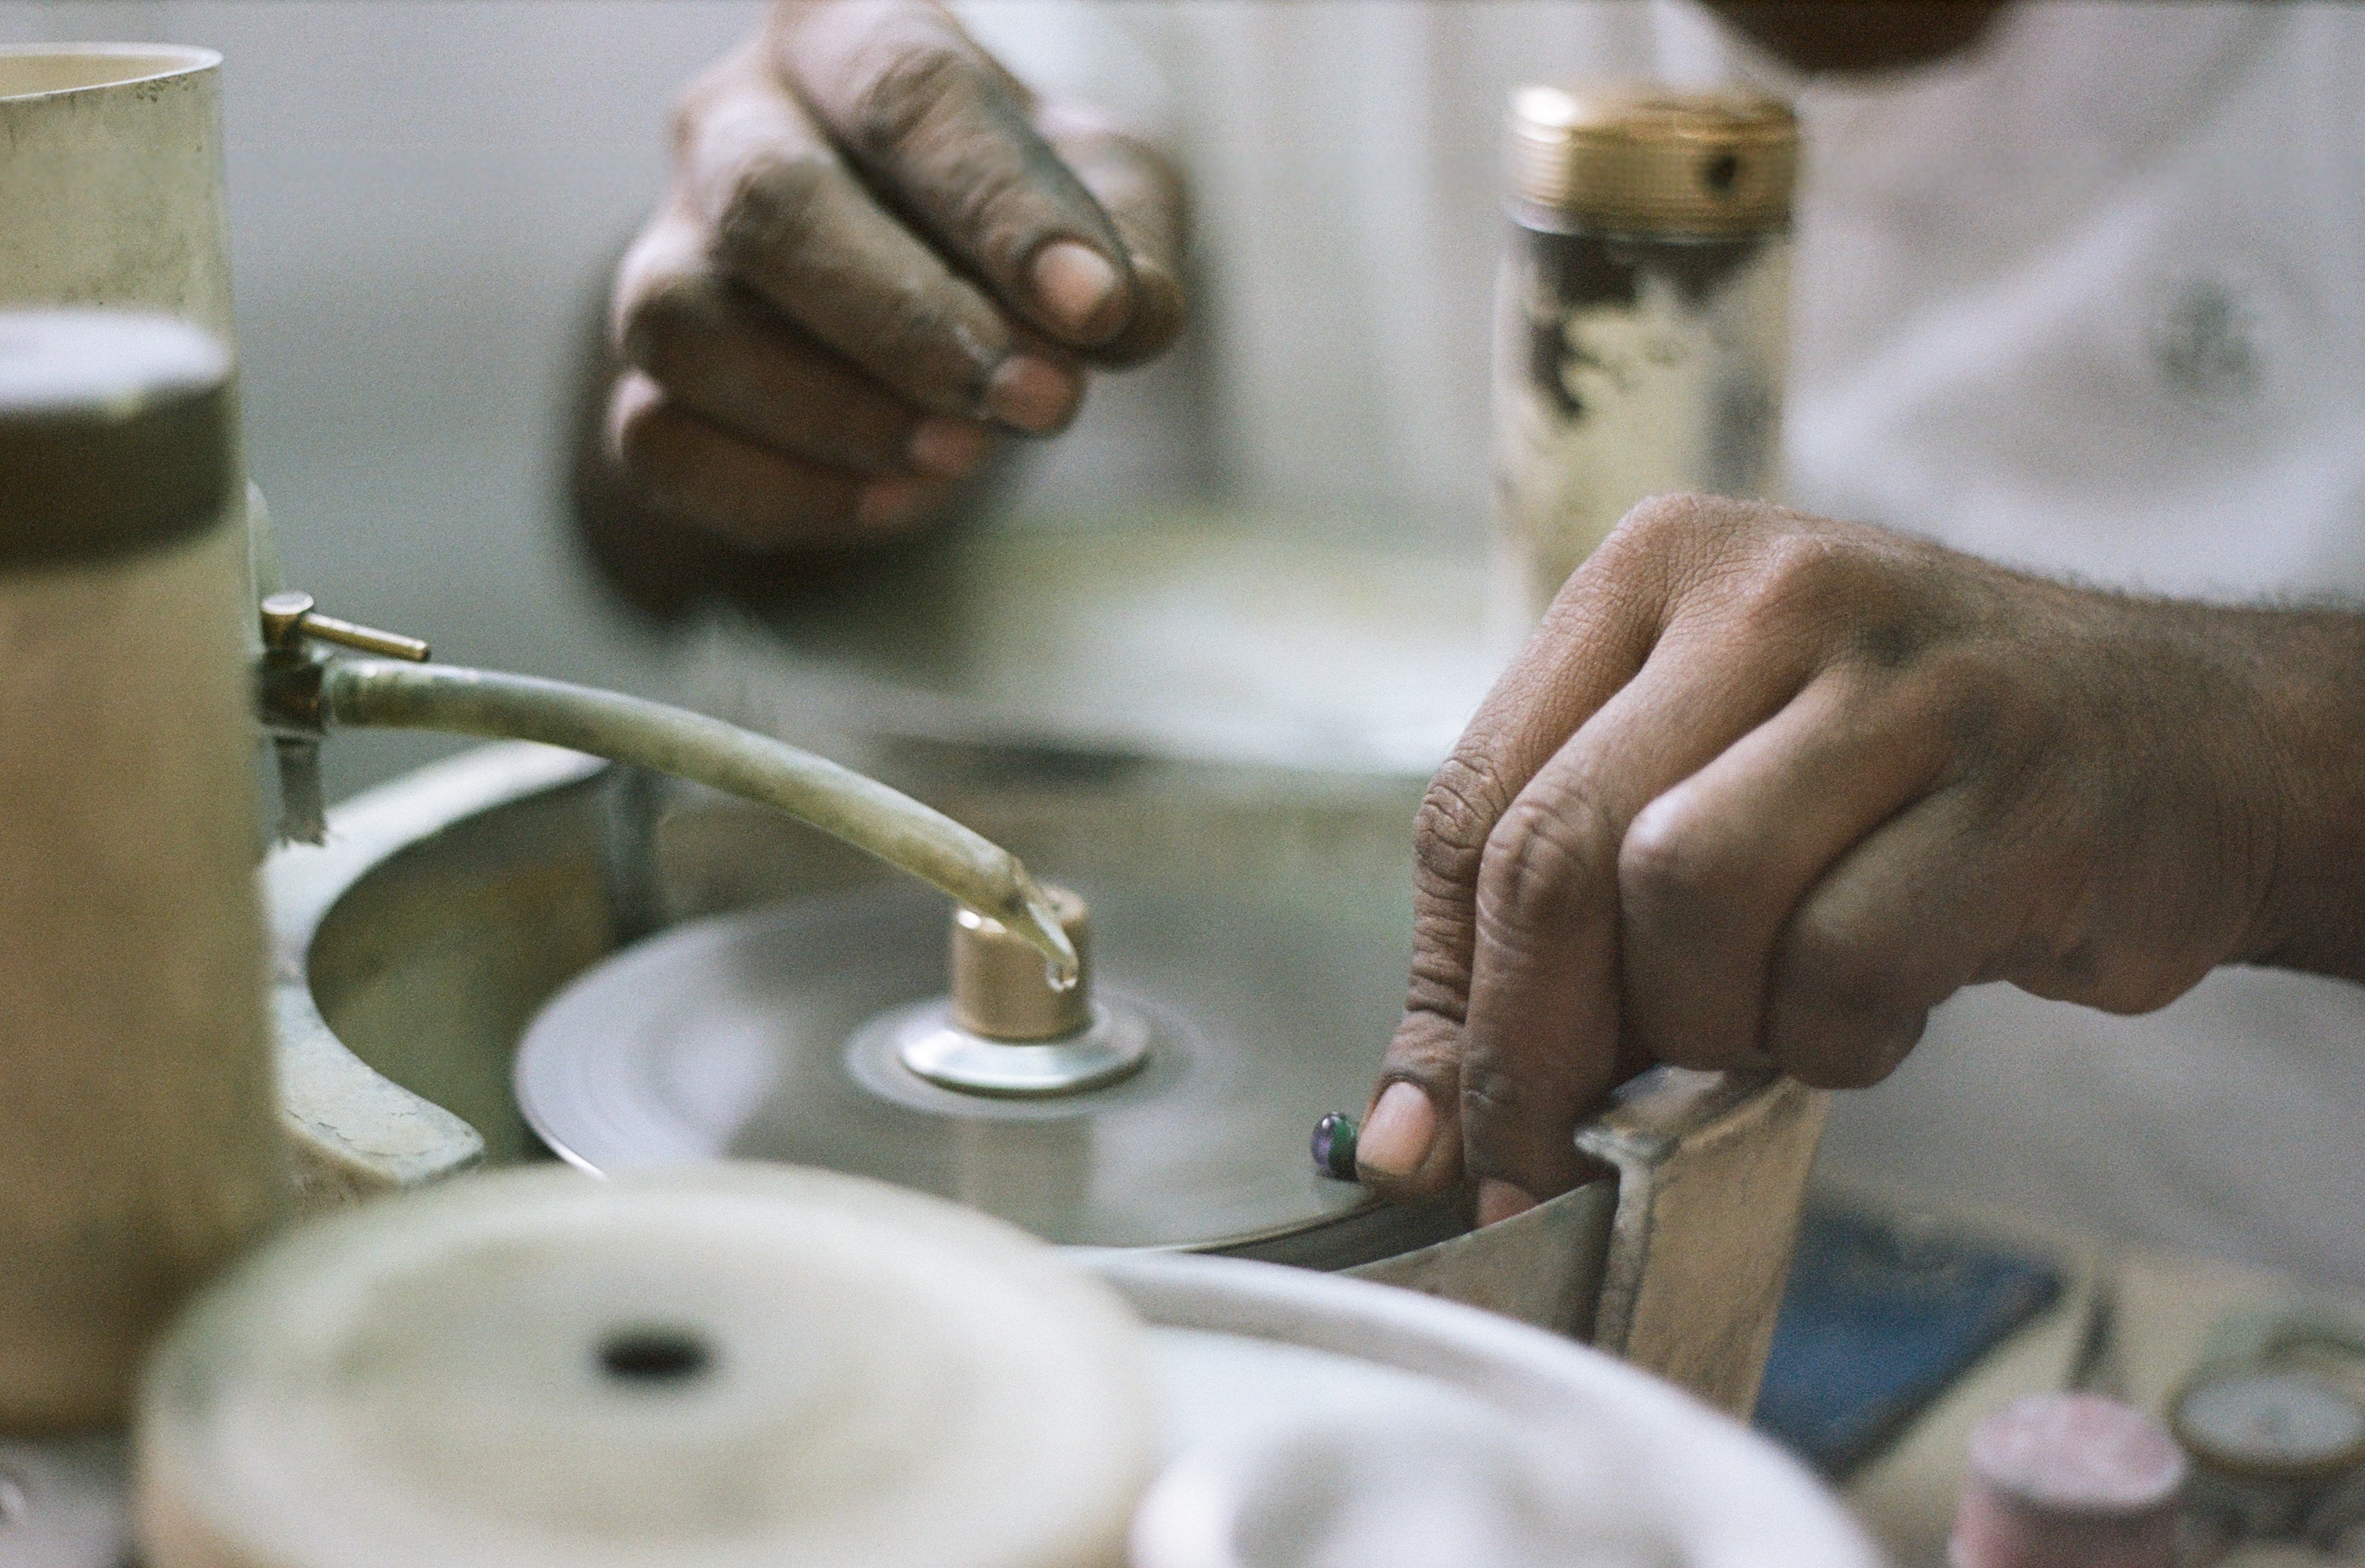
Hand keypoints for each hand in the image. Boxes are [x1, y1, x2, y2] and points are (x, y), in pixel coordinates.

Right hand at [594, 0, 1185, 553]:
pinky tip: (894, 499)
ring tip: (966, 455)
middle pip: (771, 204)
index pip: (908, 91)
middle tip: (1041, 403)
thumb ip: (1131, 243)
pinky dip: (783, 495)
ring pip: (685, 327)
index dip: (1002, 208)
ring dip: (838, 414)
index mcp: (848, 32)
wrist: (928, 300)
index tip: (1094, 308)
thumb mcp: (1108, 200)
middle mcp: (730, 124)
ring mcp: (666, 254)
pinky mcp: (640, 384)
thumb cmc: (1018, 222)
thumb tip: (1126, 314)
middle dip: (911, 323)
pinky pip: (660, 444)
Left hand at [1356, 495, 2303, 1221]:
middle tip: (1546, 1161)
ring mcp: (1904, 679)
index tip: (1437, 1127)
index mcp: (1659, 568)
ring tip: (1758, 1032)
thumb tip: (1410, 1134)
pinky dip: (1829, 1045)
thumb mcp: (1710, 791)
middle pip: (1556, 852)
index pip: (1476, 803)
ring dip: (1698, 1029)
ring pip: (1686, 898)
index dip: (1445, 994)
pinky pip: (1842, 968)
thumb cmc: (1904, 785)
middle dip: (1532, 1048)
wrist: (2188, 744)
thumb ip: (1557, 922)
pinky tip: (1867, 1021)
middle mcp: (1771, 592)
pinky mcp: (2018, 790)